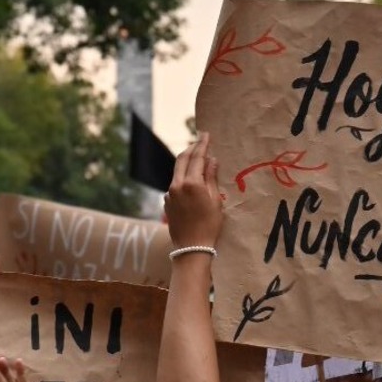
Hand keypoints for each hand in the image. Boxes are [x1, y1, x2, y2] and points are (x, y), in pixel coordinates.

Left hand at [165, 131, 223, 250]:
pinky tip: (191, 182)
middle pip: (182, 159)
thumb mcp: (215, 200)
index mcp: (191, 183)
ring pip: (177, 171)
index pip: (197, 157)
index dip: (202, 144)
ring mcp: (169, 193)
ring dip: (186, 163)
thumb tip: (211, 160)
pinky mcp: (166, 202)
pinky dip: (183, 178)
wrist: (191, 247)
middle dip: (191, 149)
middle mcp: (177, 185)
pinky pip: (175, 184)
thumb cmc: (209, 225)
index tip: (206, 134)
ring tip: (197, 159)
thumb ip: (211, 178)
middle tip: (199, 141)